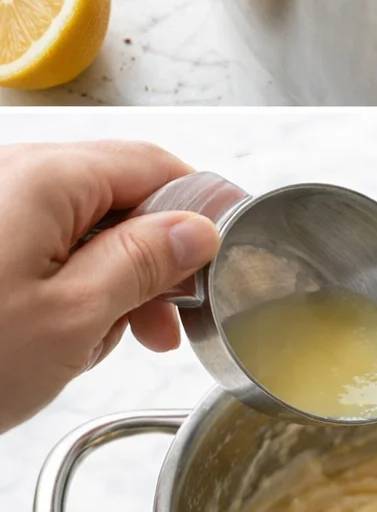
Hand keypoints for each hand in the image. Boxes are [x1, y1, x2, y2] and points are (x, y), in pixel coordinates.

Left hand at [0, 141, 219, 433]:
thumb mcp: (72, 319)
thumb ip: (145, 263)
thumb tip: (198, 230)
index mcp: (46, 176)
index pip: (155, 165)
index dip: (200, 211)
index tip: (222, 263)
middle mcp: (12, 174)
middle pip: (116, 195)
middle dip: (149, 260)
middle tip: (163, 329)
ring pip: (77, 226)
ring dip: (105, 282)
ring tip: (96, 346)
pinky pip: (36, 246)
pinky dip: (61, 287)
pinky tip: (56, 341)